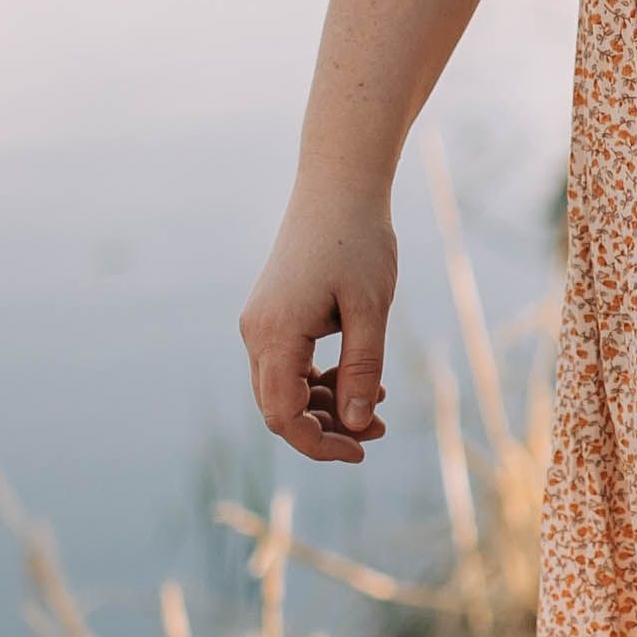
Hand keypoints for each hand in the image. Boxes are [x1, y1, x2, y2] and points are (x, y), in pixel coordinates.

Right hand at [240, 184, 396, 465]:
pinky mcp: (272, 315)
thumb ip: (361, 369)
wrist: (338, 186)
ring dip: (327, 405)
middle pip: (280, 408)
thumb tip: (357, 424)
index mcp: (275, 334)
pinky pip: (290, 365)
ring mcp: (260, 323)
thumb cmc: (358, 242)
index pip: (283, 415)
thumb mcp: (370, 310)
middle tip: (379, 429)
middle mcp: (256, 333)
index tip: (361, 450)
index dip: (319, 444)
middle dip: (327, 428)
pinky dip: (321, 380)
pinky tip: (361, 378)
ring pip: (284, 389)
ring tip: (378, 405)